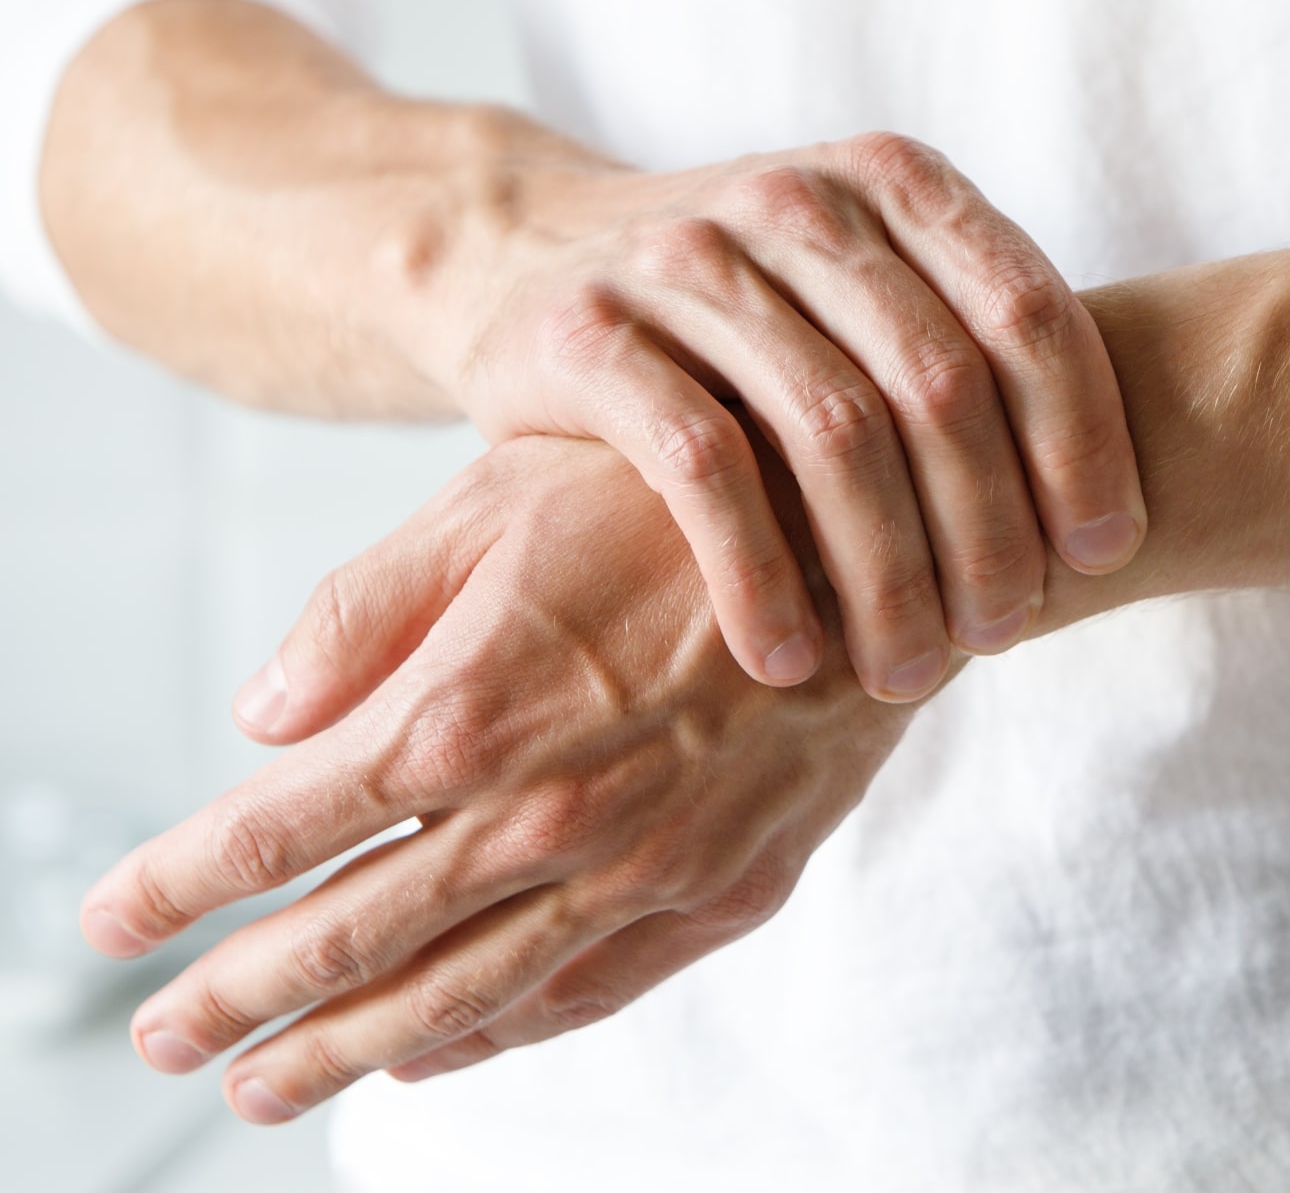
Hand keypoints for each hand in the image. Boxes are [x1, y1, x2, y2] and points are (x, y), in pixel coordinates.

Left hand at [83, 436, 925, 1122]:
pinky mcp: (726, 889)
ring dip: (348, 1051)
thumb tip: (261, 715)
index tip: (108, 921)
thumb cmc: (682, 496)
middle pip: (351, 941)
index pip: (278, 831)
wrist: (884, 533)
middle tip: (162, 1042)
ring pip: (463, 994)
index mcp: (468, 710)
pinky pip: (587, 993)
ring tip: (268, 1089)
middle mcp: (544, 816)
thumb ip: (370, 609)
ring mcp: (642, 869)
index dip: (178, 883)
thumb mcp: (503, 498)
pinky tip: (442, 1058)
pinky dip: (500, 1035)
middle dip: (238, 1001)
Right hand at [365, 130, 1143, 704]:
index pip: (1029, 312)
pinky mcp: (587, 332)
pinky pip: (703, 470)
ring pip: (832, 433)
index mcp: (892, 181)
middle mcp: (797, 201)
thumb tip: (1112, 517)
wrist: (522, 253)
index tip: (1102, 555)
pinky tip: (787, 660)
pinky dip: (760, 577)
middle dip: (987, 532)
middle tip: (999, 637)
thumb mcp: (860, 290)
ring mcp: (685, 259)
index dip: (1083, 441)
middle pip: (941, 385)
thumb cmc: (741, 311)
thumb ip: (969, 350)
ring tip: (906, 671)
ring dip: (886, 575)